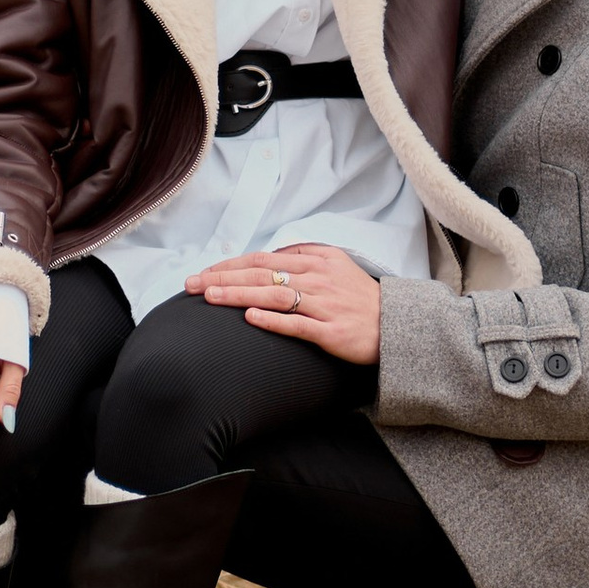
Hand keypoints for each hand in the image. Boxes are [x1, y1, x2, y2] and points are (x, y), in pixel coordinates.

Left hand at [186, 243, 383, 362]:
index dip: (231, 264)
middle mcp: (319, 279)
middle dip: (223, 278)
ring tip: (209, 297)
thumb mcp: (336, 265)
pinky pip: (297, 325)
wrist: (397, 326)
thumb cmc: (361, 298)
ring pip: (274, 296)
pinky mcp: (332, 331)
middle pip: (262, 274)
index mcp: (318, 260)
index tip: (204, 272)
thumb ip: (304, 256)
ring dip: (239, 295)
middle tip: (191, 285)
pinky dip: (272, 321)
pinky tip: (249, 318)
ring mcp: (325, 305)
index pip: (264, 259)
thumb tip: (269, 256)